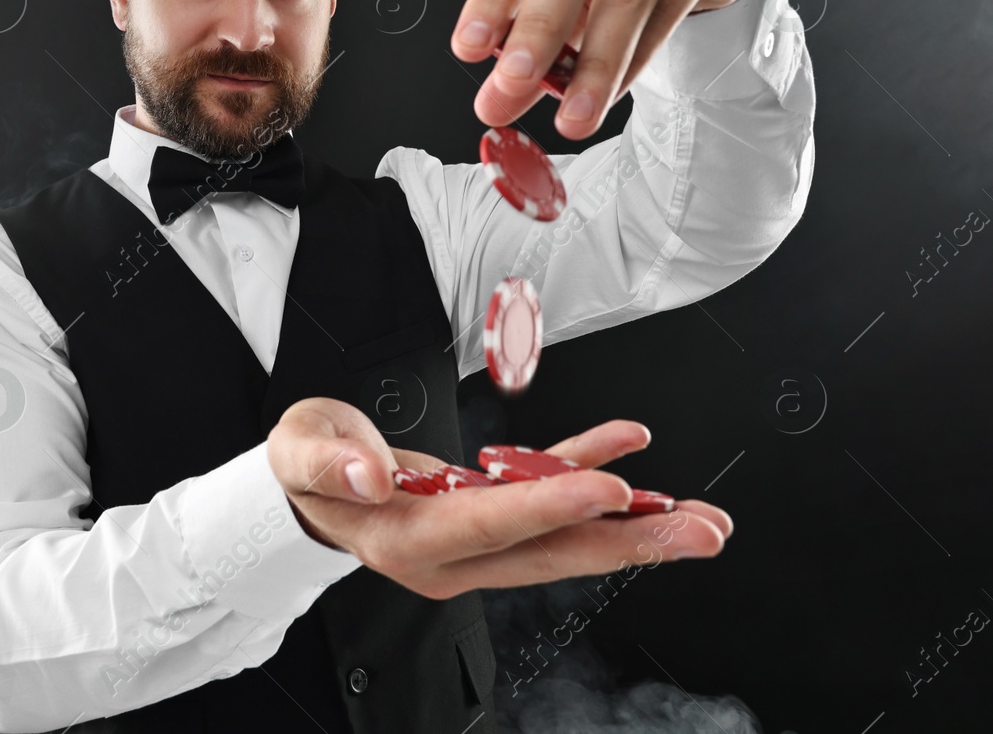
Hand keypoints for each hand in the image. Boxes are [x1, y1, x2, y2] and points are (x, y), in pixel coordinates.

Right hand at [266, 397, 730, 599]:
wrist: (305, 491)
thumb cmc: (304, 468)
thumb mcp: (300, 451)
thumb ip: (332, 463)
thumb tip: (373, 474)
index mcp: (406, 538)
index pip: (489, 525)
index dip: (551, 507)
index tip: (612, 491)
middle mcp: (450, 552)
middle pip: (549, 551)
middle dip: (629, 543)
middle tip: (701, 534)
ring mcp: (474, 540)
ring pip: (562, 535)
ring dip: (633, 526)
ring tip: (699, 518)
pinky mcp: (485, 515)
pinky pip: (545, 494)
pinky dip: (586, 469)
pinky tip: (630, 449)